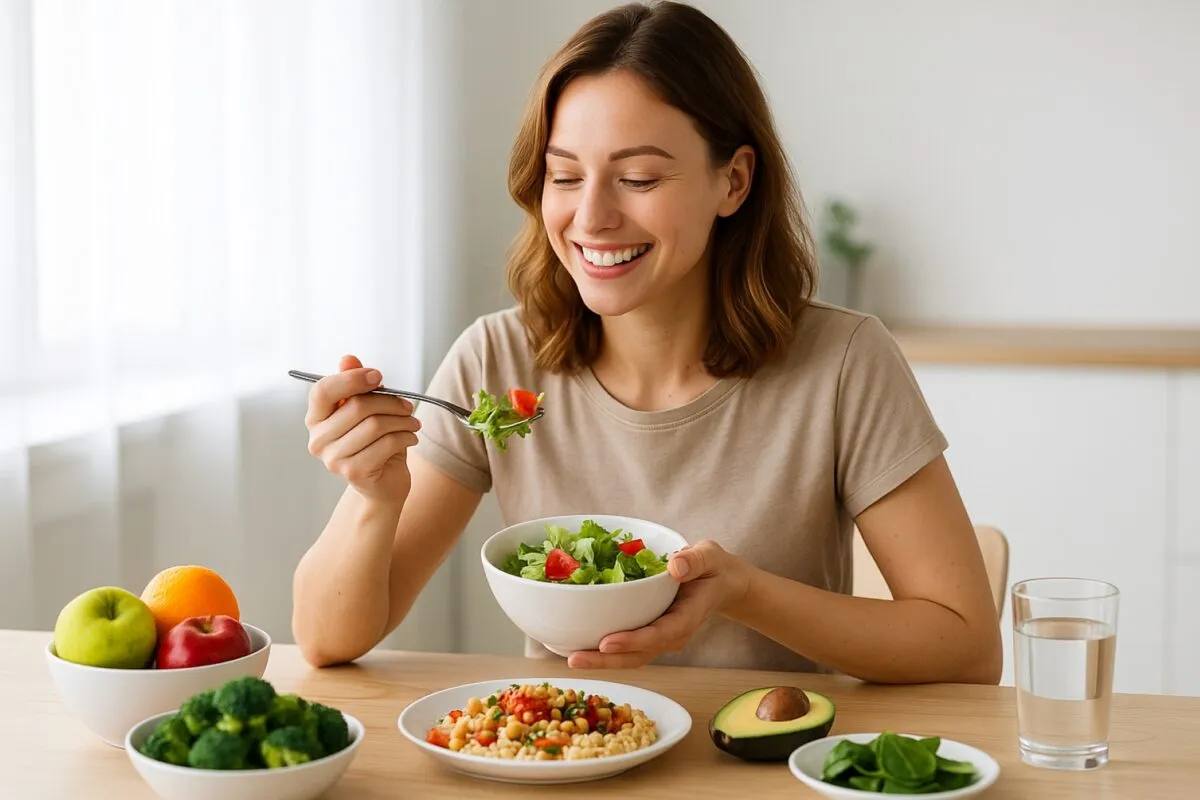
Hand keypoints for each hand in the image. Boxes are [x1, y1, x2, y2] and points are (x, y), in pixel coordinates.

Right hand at [305, 354, 420, 505]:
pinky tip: (411, 438)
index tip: (378, 377)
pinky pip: (386, 444)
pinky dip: (405, 436)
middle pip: (357, 406)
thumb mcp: (368, 409)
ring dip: (403, 420)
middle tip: (408, 405)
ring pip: (375, 425)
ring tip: (413, 422)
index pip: (323, 391)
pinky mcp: (353, 472)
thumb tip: (348, 358)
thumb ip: (356, 384)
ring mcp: (333, 458)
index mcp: (316, 418)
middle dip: (390, 401)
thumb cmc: (375, 442)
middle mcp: (318, 439)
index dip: (352, 379)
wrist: (384, 484)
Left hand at [566, 540, 750, 669]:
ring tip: (570, 659)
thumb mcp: (710, 557)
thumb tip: (674, 565)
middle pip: (638, 655)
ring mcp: (660, 638)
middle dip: (606, 660)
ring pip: (630, 657)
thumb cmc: (714, 568)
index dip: (633, 641)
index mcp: (687, 618)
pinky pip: (627, 648)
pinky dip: (604, 650)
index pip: (659, 634)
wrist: (722, 585)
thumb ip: (695, 560)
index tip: (607, 642)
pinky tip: (580, 645)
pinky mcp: (651, 635)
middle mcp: (672, 635)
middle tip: (574, 659)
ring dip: (601, 660)